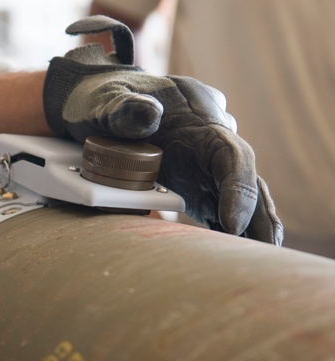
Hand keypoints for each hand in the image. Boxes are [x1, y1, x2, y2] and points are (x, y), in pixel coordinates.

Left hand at [43, 15, 282, 243]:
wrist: (96, 102)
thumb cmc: (100, 99)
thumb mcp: (104, 100)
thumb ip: (123, 108)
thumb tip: (148, 115)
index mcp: (197, 116)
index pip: (230, 154)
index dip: (238, 188)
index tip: (232, 223)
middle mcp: (209, 140)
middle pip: (245, 179)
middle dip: (258, 216)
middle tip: (265, 254)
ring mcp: (203, 162)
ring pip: (236, 195)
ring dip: (250, 228)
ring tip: (259, 262)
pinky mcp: (192, 180)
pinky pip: (216, 204)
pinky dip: (224, 229)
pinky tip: (231, 256)